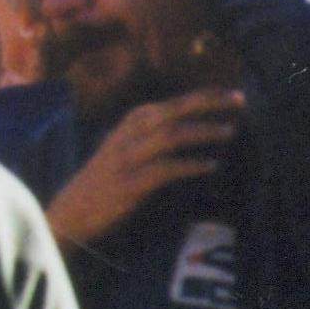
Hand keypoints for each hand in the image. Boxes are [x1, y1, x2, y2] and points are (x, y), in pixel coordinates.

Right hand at [45, 90, 240, 248]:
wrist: (70, 215)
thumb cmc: (104, 185)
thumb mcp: (124, 151)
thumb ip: (150, 137)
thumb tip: (190, 130)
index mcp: (128, 126)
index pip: (169, 104)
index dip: (201, 96)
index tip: (230, 93)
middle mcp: (125, 136)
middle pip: (171, 112)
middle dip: (206, 103)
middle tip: (239, 99)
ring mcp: (126, 160)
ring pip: (169, 136)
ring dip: (202, 132)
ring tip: (230, 131)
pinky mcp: (128, 185)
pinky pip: (164, 169)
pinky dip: (190, 165)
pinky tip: (211, 166)